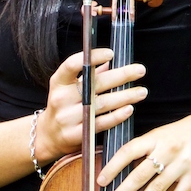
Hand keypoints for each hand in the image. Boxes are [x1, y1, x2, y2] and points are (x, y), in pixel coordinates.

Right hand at [33, 48, 147, 163]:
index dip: (92, 57)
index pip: (72, 65)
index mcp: (59, 82)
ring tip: (141, 91)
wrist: (48, 136)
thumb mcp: (69, 87)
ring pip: (101, 104)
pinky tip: (129, 109)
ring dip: (125, 96)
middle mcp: (61, 98)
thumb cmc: (64, 106)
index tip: (111, 54)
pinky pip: (100, 124)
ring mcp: (67, 117)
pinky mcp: (75, 135)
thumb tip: (111, 61)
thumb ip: (89, 74)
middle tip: (140, 70)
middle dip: (121, 76)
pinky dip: (117, 116)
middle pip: (95, 84)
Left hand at [97, 107, 190, 190]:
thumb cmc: (186, 131)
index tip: (99, 182)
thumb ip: (145, 148)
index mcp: (156, 137)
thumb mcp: (163, 132)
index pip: (128, 151)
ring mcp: (183, 164)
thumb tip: (120, 167)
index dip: (112, 167)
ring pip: (157, 189)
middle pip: (140, 175)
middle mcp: (168, 150)